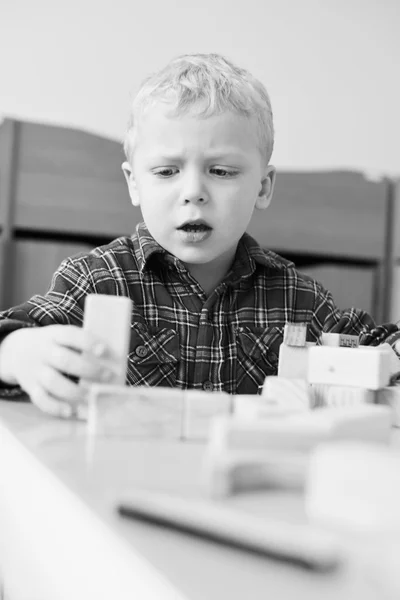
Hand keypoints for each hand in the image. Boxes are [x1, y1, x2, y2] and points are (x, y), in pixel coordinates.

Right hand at [0, 325, 117, 418]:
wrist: (15, 350)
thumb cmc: (52, 344)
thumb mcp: (61, 336)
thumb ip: (81, 345)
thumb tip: (115, 360)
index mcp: (54, 334)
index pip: (71, 335)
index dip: (88, 342)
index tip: (104, 350)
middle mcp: (43, 351)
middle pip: (64, 360)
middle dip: (88, 369)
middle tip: (108, 376)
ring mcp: (35, 370)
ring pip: (53, 381)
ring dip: (75, 392)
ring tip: (92, 397)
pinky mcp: (30, 387)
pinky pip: (40, 399)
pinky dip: (56, 407)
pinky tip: (71, 412)